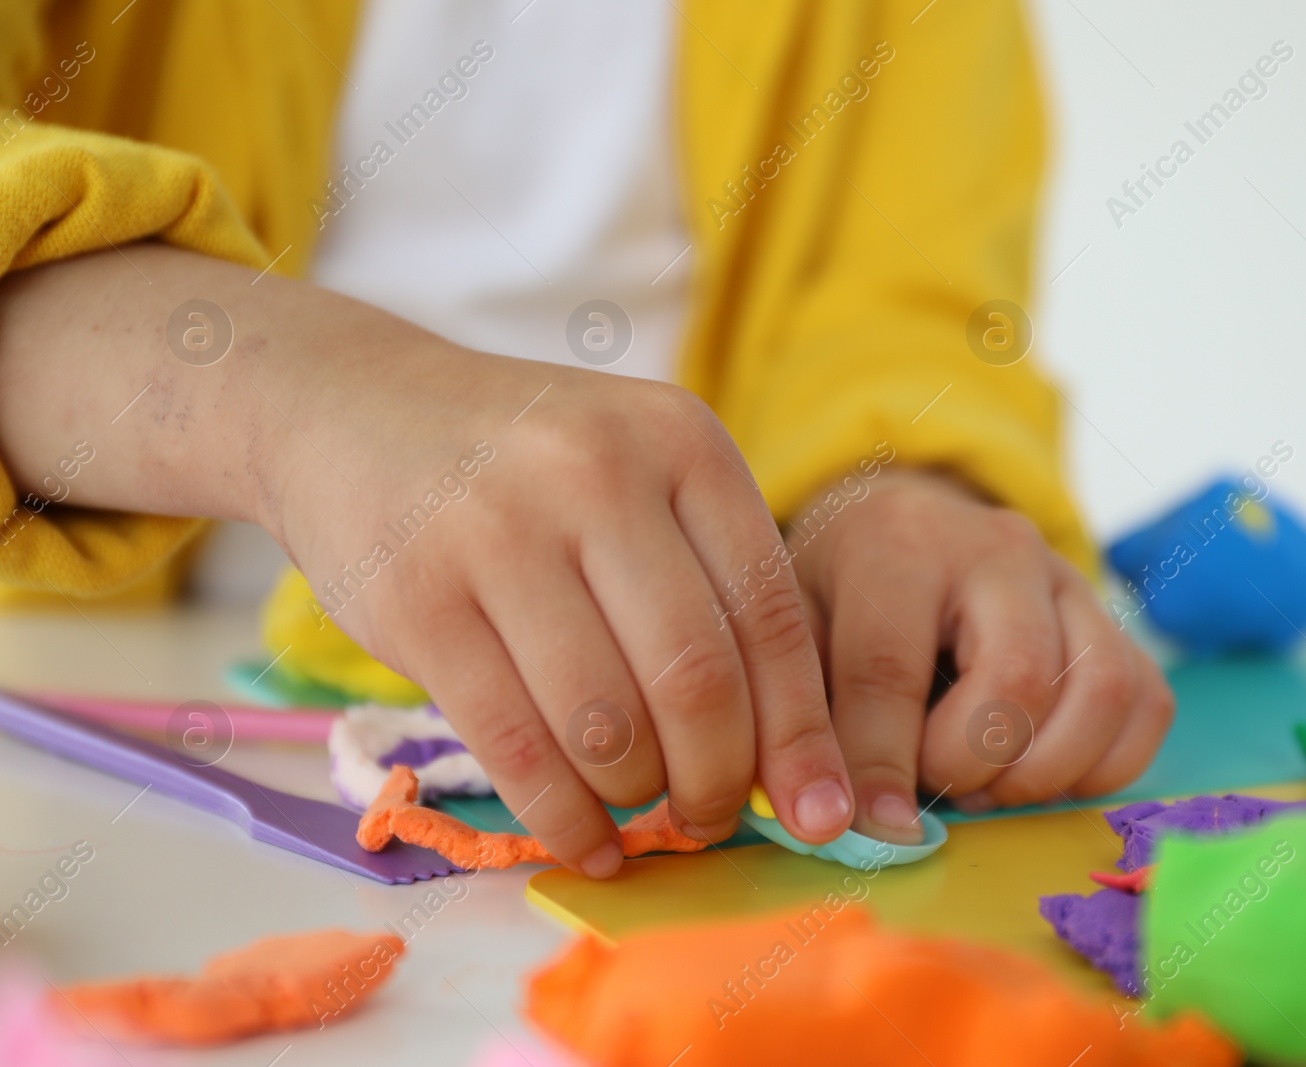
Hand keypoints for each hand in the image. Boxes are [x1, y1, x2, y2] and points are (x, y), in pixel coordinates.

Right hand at [0, 244, 854, 877]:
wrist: (356, 409)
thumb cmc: (532, 468)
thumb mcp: (642, 479)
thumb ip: (717, 591)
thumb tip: (797, 764)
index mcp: (681, 440)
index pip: (772, 614)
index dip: (802, 734)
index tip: (821, 814)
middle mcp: (596, 472)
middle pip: (695, 678)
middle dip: (719, 781)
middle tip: (714, 818)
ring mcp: (497, 530)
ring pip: (605, 724)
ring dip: (638, 798)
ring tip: (641, 808)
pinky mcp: (416, 598)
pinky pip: (513, 748)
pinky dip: (563, 821)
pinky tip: (586, 841)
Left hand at [789, 468, 1172, 843]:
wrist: (901, 523)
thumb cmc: (839, 593)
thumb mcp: (792, 631)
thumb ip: (798, 716)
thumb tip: (825, 822)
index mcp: (898, 544)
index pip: (891, 669)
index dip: (879, 765)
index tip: (868, 827)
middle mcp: (998, 548)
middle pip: (1019, 679)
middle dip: (971, 764)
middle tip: (932, 784)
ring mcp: (1068, 579)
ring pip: (1102, 690)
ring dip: (1044, 771)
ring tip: (985, 786)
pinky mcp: (1114, 618)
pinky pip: (1147, 704)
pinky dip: (1101, 765)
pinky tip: (1035, 774)